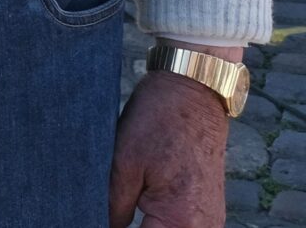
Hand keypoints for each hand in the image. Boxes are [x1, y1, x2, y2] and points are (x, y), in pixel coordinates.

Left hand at [108, 63, 231, 226]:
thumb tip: (106, 226)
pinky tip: (142, 210)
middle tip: (109, 212)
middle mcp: (202, 227)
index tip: (95, 219)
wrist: (194, 91)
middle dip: (134, 227)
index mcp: (180, 221)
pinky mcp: (210, 210)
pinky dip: (162, 224)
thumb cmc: (160, 120)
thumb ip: (115, 207)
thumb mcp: (124, 164)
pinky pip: (182, 227)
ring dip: (148, 225)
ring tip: (125, 208)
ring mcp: (210, 220)